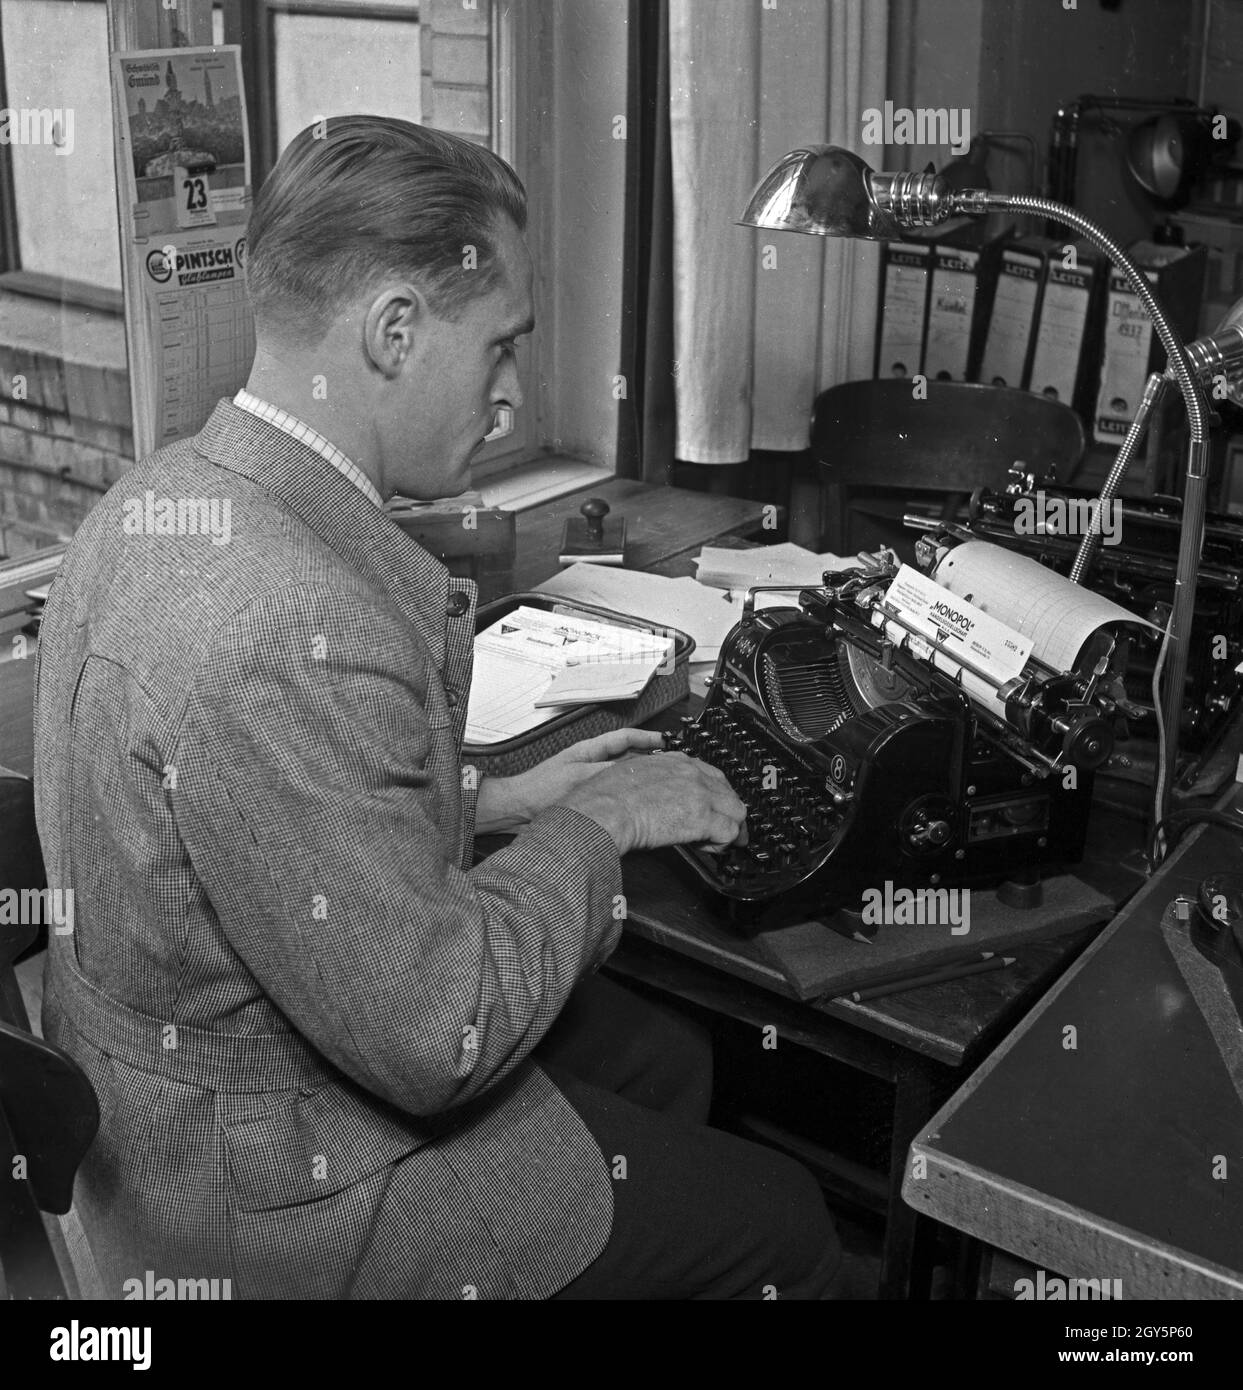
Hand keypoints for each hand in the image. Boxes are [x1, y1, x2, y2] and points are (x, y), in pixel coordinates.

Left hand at [473, 728, 664, 833]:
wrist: (519, 809)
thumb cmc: (540, 790)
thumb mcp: (579, 777)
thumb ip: (607, 772)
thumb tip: (633, 770)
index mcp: (590, 750)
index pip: (624, 737)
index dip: (646, 737)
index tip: (665, 740)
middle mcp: (592, 762)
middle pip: (627, 754)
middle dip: (649, 756)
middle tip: (669, 761)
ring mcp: (591, 779)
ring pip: (623, 773)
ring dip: (640, 775)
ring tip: (660, 780)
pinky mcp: (588, 796)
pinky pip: (615, 791)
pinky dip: (629, 793)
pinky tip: (638, 801)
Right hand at [556, 748, 747, 856]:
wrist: (605, 808)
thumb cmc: (607, 797)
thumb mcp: (633, 775)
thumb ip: (651, 781)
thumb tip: (655, 797)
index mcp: (674, 761)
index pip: (712, 775)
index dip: (716, 795)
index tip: (714, 808)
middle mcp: (692, 773)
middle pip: (729, 793)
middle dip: (727, 813)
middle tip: (721, 831)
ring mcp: (700, 794)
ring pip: (736, 812)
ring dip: (728, 829)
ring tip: (714, 842)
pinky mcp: (702, 818)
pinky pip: (729, 832)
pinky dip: (722, 844)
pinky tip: (708, 848)